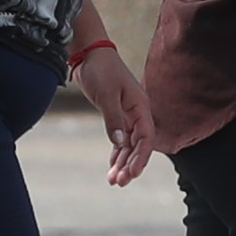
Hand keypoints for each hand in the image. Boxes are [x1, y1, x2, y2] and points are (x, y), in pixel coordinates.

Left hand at [78, 44, 153, 187]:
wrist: (89, 53)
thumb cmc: (100, 69)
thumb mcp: (106, 94)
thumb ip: (113, 119)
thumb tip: (119, 143)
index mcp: (140, 107)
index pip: (146, 138)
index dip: (141, 158)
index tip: (132, 174)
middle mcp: (137, 113)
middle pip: (138, 145)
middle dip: (130, 165)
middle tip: (119, 182)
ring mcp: (127, 115)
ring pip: (128, 145)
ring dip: (122, 162)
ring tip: (113, 180)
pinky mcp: (116, 115)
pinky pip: (120, 139)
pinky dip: (116, 153)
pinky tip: (112, 166)